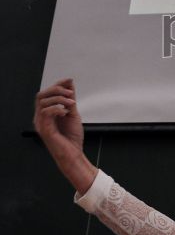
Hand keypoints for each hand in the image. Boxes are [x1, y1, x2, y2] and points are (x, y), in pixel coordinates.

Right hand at [34, 79, 96, 194]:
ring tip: (72, 103)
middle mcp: (41, 118)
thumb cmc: (72, 138)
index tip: (69, 80)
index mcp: (46, 113)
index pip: (46, 94)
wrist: (74, 154)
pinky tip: (66, 112)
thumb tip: (70, 84)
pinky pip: (45, 113)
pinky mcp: (44, 130)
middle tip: (70, 93)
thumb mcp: (73, 114)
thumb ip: (70, 100)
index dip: (57, 84)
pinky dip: (57, 109)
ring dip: (60, 99)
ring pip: (43, 102)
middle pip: (41, 95)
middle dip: (56, 89)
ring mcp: (41, 123)